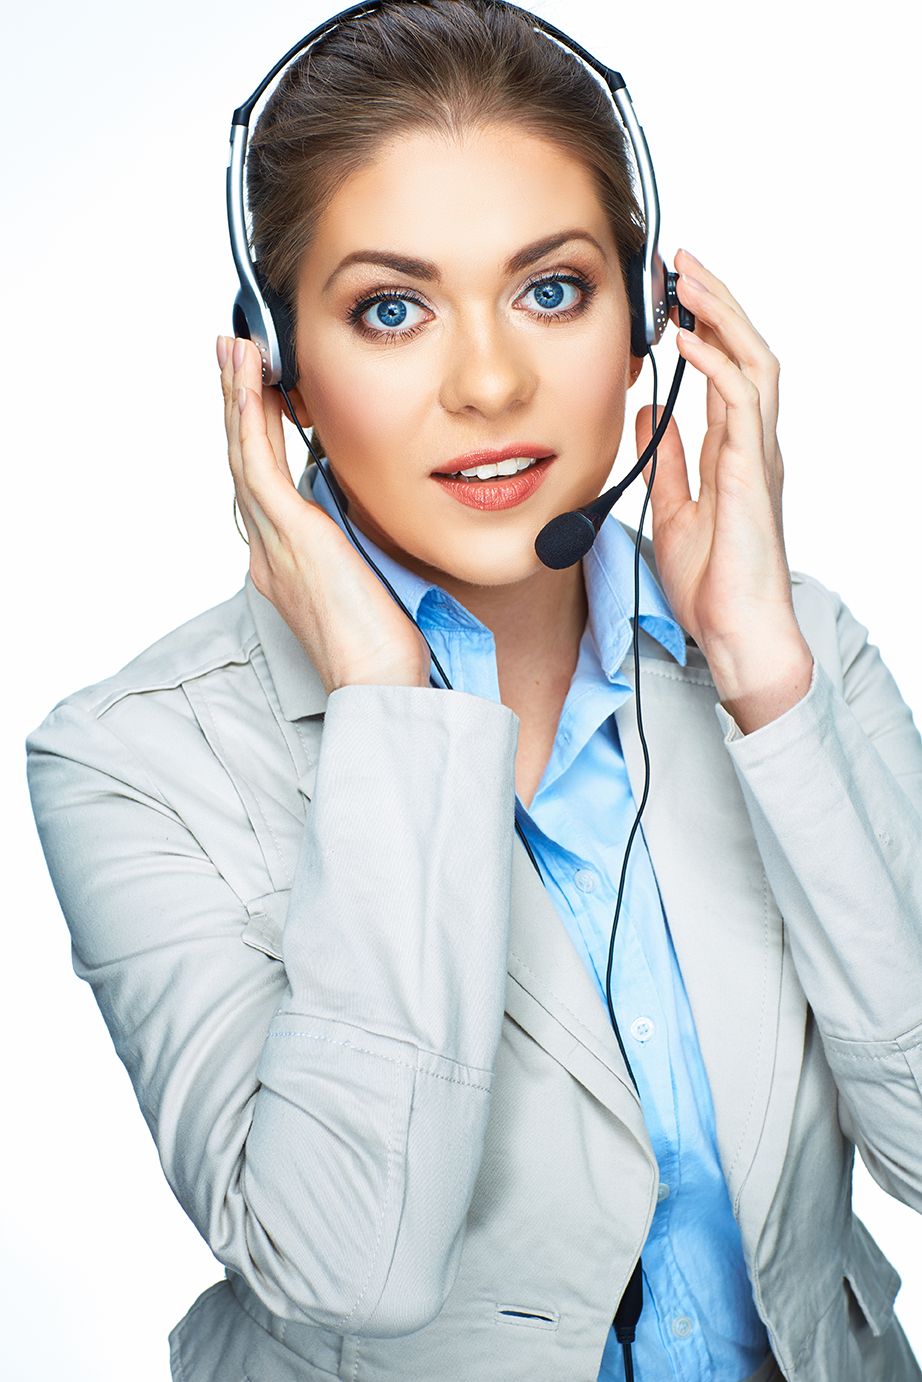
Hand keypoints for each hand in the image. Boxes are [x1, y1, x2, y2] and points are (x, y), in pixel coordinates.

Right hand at [218, 336, 430, 693]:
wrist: (378, 685)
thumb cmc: (385, 651)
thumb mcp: (372, 583)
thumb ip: (362, 546)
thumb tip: (373, 514)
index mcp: (287, 564)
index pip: (267, 485)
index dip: (260, 436)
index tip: (264, 396)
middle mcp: (269, 550)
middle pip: (245, 462)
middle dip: (239, 406)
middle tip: (233, 356)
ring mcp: (272, 542)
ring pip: (243, 454)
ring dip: (237, 396)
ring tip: (234, 348)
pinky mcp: (287, 534)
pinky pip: (256, 461)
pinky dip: (249, 414)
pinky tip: (250, 375)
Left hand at [634, 249, 812, 732]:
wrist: (735, 633)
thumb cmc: (713, 585)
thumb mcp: (675, 508)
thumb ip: (667, 459)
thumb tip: (647, 415)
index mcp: (733, 452)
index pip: (724, 370)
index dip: (703, 326)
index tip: (672, 292)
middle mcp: (752, 445)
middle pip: (745, 351)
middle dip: (715, 303)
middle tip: (681, 263)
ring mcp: (758, 456)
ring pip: (753, 363)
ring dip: (720, 318)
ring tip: (688, 281)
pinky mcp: (753, 473)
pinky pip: (741, 404)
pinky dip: (717, 366)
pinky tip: (690, 341)